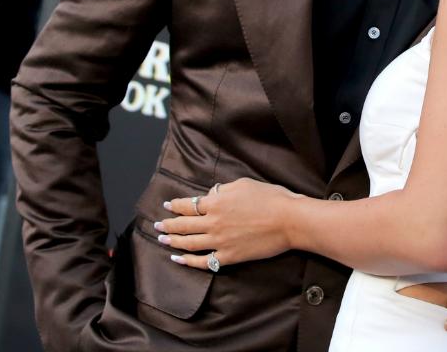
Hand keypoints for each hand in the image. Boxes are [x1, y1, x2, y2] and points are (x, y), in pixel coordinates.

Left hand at [156, 178, 301, 270]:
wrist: (288, 220)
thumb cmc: (270, 198)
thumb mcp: (244, 184)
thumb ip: (223, 190)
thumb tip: (212, 195)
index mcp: (216, 203)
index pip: (188, 205)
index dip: (175, 205)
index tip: (167, 206)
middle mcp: (213, 223)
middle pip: (184, 225)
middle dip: (168, 225)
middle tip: (157, 225)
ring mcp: (219, 242)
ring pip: (189, 244)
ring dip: (173, 242)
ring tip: (163, 240)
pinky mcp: (229, 256)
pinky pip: (204, 261)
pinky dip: (188, 261)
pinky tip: (179, 259)